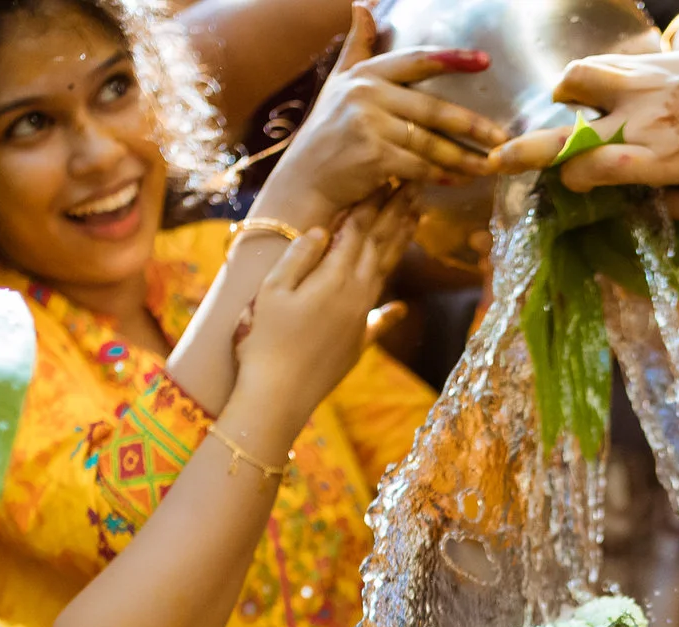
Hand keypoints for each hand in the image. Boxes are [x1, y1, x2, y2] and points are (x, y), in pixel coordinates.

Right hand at [234, 190, 419, 419]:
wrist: (277, 398)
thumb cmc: (264, 341)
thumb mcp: (272, 291)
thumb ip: (299, 257)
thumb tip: (322, 231)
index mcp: (335, 277)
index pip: (358, 228)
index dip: (372, 200)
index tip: (387, 175)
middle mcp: (356, 295)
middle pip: (380, 245)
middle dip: (396, 213)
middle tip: (413, 185)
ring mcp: (358, 321)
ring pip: (385, 274)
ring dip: (400, 245)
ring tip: (414, 220)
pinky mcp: (355, 345)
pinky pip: (378, 320)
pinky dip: (389, 310)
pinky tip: (399, 308)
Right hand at [254, 4, 511, 229]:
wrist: (304, 179)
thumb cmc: (326, 131)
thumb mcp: (338, 83)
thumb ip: (358, 46)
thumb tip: (364, 5)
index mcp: (365, 75)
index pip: (415, 61)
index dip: (451, 59)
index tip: (483, 61)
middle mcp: (366, 96)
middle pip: (432, 108)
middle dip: (471, 124)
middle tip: (502, 136)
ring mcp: (369, 127)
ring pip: (429, 142)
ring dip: (463, 157)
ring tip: (489, 164)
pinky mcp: (373, 158)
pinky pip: (418, 167)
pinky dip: (441, 175)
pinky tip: (460, 179)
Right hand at [491, 31, 678, 191]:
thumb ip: (666, 194)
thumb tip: (623, 209)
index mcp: (663, 161)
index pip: (604, 168)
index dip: (575, 177)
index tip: (567, 183)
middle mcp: (645, 123)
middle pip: (575, 135)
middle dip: (530, 150)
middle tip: (497, 160)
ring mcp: (640, 87)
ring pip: (578, 80)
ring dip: (562, 93)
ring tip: (562, 104)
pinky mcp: (640, 62)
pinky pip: (598, 65)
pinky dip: (585, 79)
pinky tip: (590, 92)